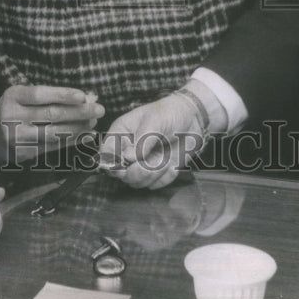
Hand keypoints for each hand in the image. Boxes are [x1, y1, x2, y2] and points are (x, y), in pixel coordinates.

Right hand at [0, 85, 104, 165]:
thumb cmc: (11, 109)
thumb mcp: (22, 95)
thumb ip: (50, 95)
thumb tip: (86, 97)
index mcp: (13, 97)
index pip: (41, 95)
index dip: (63, 95)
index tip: (83, 96)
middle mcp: (13, 117)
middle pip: (51, 115)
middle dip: (79, 112)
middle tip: (99, 109)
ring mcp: (18, 138)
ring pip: (54, 134)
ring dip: (79, 128)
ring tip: (94, 122)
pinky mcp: (25, 154)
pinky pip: (53, 147)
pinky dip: (72, 141)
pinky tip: (86, 136)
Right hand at [99, 80, 223, 190]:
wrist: (193, 119)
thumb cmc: (169, 112)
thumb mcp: (155, 121)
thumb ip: (141, 140)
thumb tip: (128, 158)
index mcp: (121, 134)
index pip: (106, 154)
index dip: (112, 163)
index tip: (127, 163)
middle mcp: (128, 151)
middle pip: (120, 174)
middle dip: (137, 172)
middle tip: (152, 162)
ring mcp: (142, 163)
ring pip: (137, 182)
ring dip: (153, 174)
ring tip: (164, 158)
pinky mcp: (156, 172)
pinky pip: (155, 185)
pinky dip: (164, 177)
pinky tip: (171, 163)